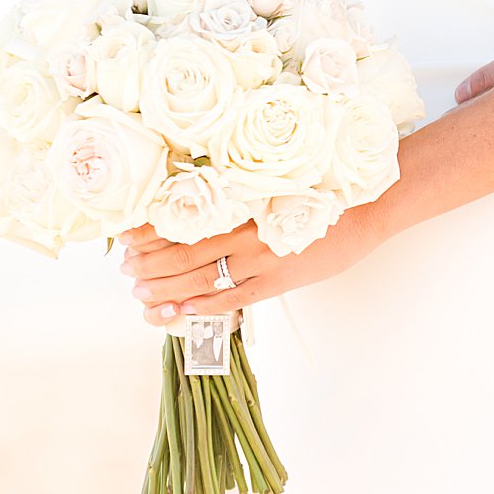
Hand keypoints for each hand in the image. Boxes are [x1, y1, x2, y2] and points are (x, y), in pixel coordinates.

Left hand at [120, 203, 385, 325]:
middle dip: (149, 262)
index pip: (183, 217)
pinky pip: (233, 297)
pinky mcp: (278, 280)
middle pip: (183, 250)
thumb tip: (203, 202)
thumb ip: (242, 196)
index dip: (151, 229)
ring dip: (165, 288)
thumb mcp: (277, 183)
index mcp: (244, 200)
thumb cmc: (324, 189)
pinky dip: (204, 306)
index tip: (126, 235)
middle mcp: (247, 228)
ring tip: (140, 293)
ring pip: (200, 277)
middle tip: (124, 269)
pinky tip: (181, 310)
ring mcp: (262, 257)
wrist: (369, 207)